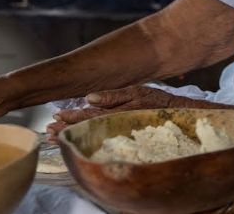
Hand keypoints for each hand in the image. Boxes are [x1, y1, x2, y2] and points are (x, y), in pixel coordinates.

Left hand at [46, 85, 175, 141]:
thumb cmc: (161, 103)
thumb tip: (89, 98)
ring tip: (56, 138)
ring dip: (74, 137)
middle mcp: (119, 125)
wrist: (184, 118)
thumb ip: (113, 96)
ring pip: (93, 137)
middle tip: (49, 131)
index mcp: (120, 112)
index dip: (73, 117)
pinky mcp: (127, 141)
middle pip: (88, 129)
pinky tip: (78, 141)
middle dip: (68, 130)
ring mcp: (122, 135)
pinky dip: (88, 141)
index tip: (56, 117)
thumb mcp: (138, 92)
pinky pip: (103, 142)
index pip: (91, 116)